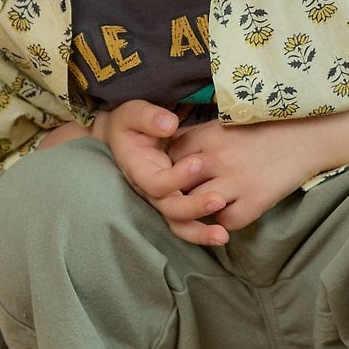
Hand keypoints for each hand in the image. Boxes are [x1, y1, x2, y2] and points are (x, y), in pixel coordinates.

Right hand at [98, 101, 233, 246]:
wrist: (124, 136)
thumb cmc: (130, 123)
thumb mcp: (133, 113)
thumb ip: (148, 117)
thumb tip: (169, 125)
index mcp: (138, 170)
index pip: (155, 183)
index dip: (175, 177)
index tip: (197, 162)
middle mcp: (149, 190)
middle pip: (169, 209)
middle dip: (193, 207)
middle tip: (219, 200)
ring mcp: (162, 198)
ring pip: (178, 223)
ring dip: (200, 232)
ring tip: (223, 235)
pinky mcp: (174, 200)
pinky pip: (187, 222)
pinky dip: (203, 231)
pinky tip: (224, 234)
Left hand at [163, 116, 321, 232]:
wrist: (307, 136)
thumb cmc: (263, 128)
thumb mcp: (225, 123)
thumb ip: (196, 136)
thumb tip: (167, 145)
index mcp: (207, 137)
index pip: (169, 160)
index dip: (170, 170)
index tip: (176, 175)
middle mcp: (217, 159)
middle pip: (178, 186)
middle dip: (179, 193)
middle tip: (187, 196)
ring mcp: (236, 181)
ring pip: (198, 207)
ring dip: (200, 209)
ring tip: (208, 205)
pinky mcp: (256, 200)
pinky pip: (227, 222)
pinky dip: (226, 221)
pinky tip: (233, 210)